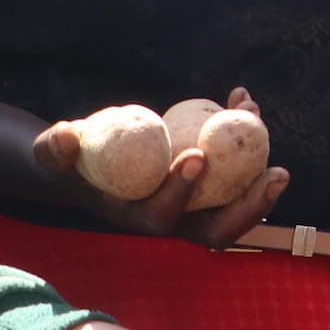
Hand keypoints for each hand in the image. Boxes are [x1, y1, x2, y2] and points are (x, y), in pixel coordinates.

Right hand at [32, 86, 287, 248]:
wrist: (94, 158)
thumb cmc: (73, 157)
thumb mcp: (55, 151)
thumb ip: (56, 147)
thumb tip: (68, 136)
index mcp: (137, 217)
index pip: (164, 217)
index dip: (182, 192)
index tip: (195, 155)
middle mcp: (173, 219)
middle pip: (219, 230)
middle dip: (251, 205)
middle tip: (274, 171)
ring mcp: (196, 205)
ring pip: (238, 202)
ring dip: (260, 171)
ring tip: (261, 124)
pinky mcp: (210, 185)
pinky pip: (238, 171)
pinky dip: (246, 139)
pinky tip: (243, 100)